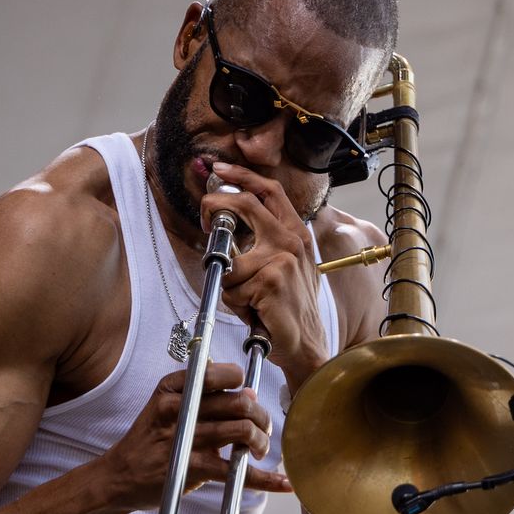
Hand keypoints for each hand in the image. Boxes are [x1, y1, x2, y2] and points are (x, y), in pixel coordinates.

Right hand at [98, 362, 291, 508]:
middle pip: (239, 402)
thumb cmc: (151, 439)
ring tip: (260, 450)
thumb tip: (243, 385)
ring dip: (262, 442)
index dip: (242, 384)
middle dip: (261, 416)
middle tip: (263, 429)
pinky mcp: (191, 468)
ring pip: (242, 431)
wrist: (119, 476)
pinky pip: (237, 471)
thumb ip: (200, 391)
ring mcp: (184, 438)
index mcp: (172, 387)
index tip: (249, 397)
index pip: (220, 374)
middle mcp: (177, 408)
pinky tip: (284, 483)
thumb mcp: (165, 404)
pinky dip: (266, 479)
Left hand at [202, 161, 328, 388]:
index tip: (220, 171)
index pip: (269, 190)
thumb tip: (232, 221)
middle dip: (215, 208)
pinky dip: (235, 303)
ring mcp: (281, 260)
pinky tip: (254, 311)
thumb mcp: (290, 265)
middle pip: (245, 204)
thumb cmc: (291, 306)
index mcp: (296, 233)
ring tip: (248, 299)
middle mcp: (291, 241)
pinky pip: (231, 287)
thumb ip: (269, 240)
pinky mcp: (269, 281)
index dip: (242, 175)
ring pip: (229, 261)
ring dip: (229, 285)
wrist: (307, 342)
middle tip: (206, 221)